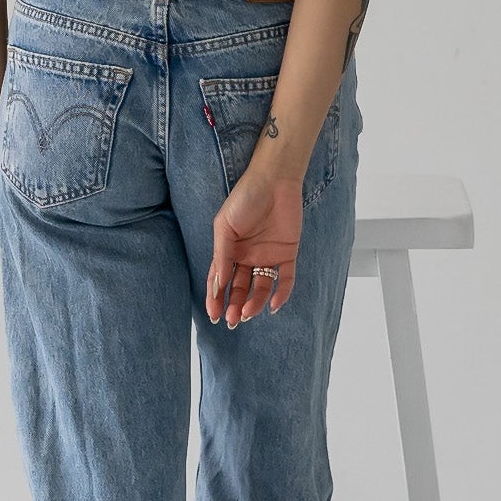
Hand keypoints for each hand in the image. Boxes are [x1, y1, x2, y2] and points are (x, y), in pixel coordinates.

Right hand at [206, 169, 301, 325]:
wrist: (274, 180)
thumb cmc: (244, 198)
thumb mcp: (224, 227)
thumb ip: (221, 256)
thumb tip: (216, 286)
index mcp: (229, 250)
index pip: (221, 281)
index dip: (216, 298)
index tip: (213, 315)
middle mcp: (248, 256)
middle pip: (241, 287)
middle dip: (235, 305)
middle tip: (232, 320)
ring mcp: (268, 256)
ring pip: (261, 287)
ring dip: (254, 302)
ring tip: (247, 313)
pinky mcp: (287, 253)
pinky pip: (285, 278)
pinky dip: (281, 293)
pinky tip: (273, 305)